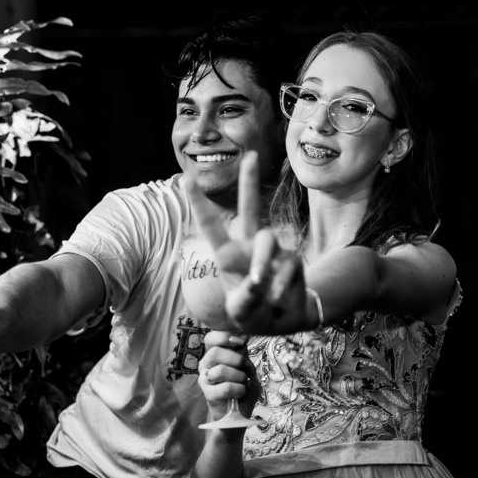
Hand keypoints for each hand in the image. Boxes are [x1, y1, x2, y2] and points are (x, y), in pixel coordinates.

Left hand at [186, 152, 311, 334]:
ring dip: (261, 262)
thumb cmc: (253, 311)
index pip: (211, 225)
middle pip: (250, 208)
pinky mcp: (292, 260)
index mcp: (228, 254)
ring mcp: (273, 251)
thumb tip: (257, 281)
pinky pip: (286, 267)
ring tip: (259, 285)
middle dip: (250, 182)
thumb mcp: (239, 312)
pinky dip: (279, 287)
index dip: (199, 202)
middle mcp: (249, 246)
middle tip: (251, 156)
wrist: (281, 321)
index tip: (185, 178)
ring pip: (266, 239)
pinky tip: (277, 300)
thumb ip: (244, 298)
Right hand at [197, 331, 259, 418]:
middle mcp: (206, 365)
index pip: (211, 338)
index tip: (240, 342)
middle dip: (236, 359)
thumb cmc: (242, 387)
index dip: (225, 337)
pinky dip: (239, 389)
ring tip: (243, 383)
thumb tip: (244, 333)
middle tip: (244, 368)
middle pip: (215, 352)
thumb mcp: (246, 366)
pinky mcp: (208, 395)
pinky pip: (226, 388)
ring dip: (239, 376)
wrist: (239, 412)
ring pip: (221, 370)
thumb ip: (242, 352)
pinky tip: (240, 393)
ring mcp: (205, 380)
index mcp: (214, 354)